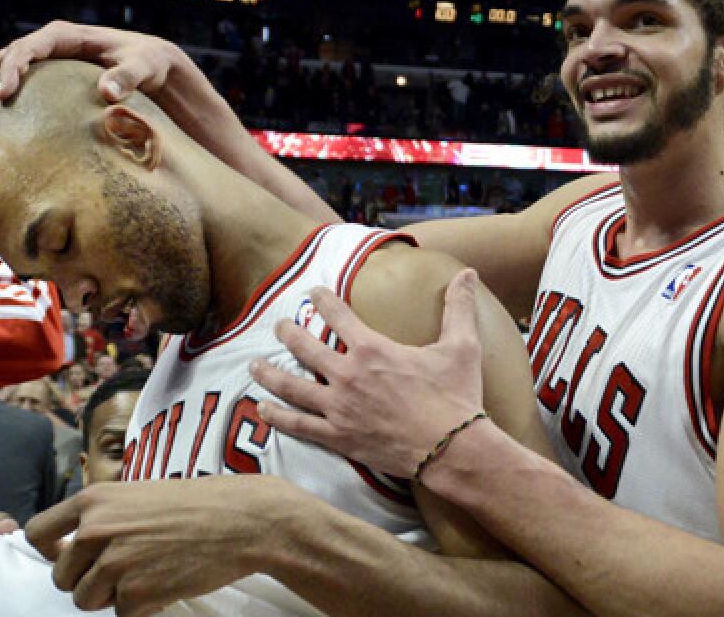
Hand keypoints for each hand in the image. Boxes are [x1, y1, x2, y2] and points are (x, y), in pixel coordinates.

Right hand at [0, 21, 240, 149]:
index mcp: (66, 37)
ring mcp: (42, 65)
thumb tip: (106, 91)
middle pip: (2, 59)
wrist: (151, 65)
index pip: (29, 47)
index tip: (3, 94)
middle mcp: (47, 46)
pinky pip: (12, 95)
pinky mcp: (42, 83)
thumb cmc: (148, 62)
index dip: (13, 68)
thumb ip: (128, 76)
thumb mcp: (145, 66)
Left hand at [25, 477, 285, 615]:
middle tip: (124, 569)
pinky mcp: (134, 595)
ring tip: (146, 574)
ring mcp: (114, 565)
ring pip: (85, 600)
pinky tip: (164, 584)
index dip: (48, 551)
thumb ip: (103, 517)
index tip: (65, 556)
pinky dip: (140, 608)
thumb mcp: (138, 494)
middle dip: (88, 579)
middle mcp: (95, 531)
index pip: (38, 532)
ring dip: (112, 596)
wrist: (240, 520)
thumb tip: (75, 546)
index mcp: (94, 501)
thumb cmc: (197, 504)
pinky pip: (120, 615)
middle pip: (62, 577)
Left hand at [251, 268, 484, 477]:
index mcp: (372, 349)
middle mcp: (348, 375)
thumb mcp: (462, 346)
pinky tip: (263, 409)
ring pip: (292, 387)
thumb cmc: (456, 396)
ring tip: (254, 364)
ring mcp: (339, 408)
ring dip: (269, 373)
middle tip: (278, 326)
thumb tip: (469, 273)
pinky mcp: (339, 438)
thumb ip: (459, 306)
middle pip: (305, 348)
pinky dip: (278, 417)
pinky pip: (300, 425)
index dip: (322, 300)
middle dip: (288, 333)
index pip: (337, 314)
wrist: (453, 450)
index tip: (312, 293)